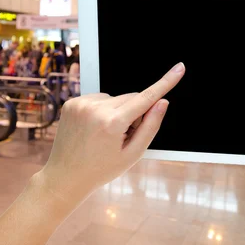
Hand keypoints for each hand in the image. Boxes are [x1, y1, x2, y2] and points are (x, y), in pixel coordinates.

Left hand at [38, 62, 185, 203]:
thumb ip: (150, 126)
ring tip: (104, 135)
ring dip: (116, 111)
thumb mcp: (132, 154)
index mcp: (112, 123)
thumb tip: (162, 102)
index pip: (145, 98)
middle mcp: (95, 108)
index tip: (179, 68)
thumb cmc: (101, 169)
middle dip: (134, 113)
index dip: (165, 82)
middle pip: (131, 98)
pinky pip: (98, 99)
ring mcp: (80, 103)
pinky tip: (93, 128)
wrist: (65, 176)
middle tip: (123, 136)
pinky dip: (101, 110)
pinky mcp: (72, 102)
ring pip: (114, 98)